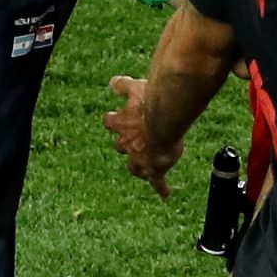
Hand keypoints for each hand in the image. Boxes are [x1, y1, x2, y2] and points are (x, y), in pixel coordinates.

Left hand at [105, 74, 179, 197]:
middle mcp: (126, 142)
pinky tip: (165, 194)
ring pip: (135, 168)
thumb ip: (123, 85)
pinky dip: (161, 188)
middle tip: (133, 145)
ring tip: (145, 172)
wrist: (162, 122)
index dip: (114, 121)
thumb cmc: (150, 104)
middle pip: (121, 147)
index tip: (115, 119)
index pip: (111, 122)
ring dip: (139, 168)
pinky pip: (156, 182)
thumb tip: (112, 82)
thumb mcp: (135, 88)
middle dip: (126, 146)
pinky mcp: (154, 170)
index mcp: (121, 123)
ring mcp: (140, 158)